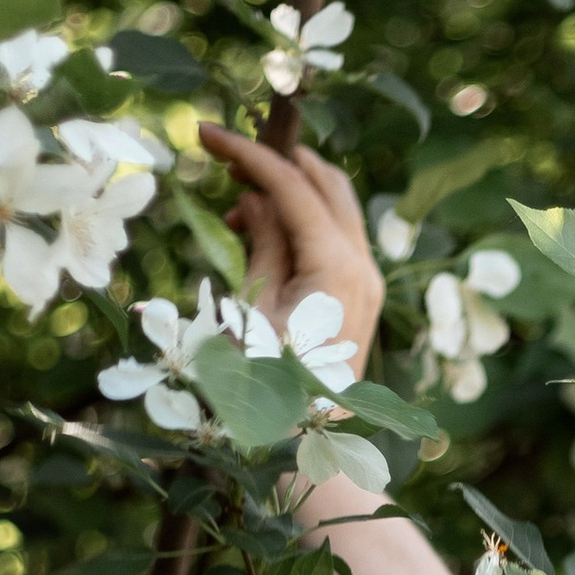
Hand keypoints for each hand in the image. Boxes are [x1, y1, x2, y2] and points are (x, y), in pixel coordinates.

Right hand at [198, 123, 386, 387]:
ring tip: (235, 200)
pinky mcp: (361, 294)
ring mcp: (368, 280)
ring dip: (289, 188)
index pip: (293, 185)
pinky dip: (301, 218)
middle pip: (325, 182)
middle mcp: (363, 265)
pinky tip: (259, 230)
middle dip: (277, 160)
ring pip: (335, 205)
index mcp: (336, 265)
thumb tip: (255, 200)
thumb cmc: (271, 383)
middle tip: (225, 156)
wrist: (310, 440)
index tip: (206, 134)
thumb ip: (261, 243)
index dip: (248, 153)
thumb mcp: (252, 307)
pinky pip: (334, 236)